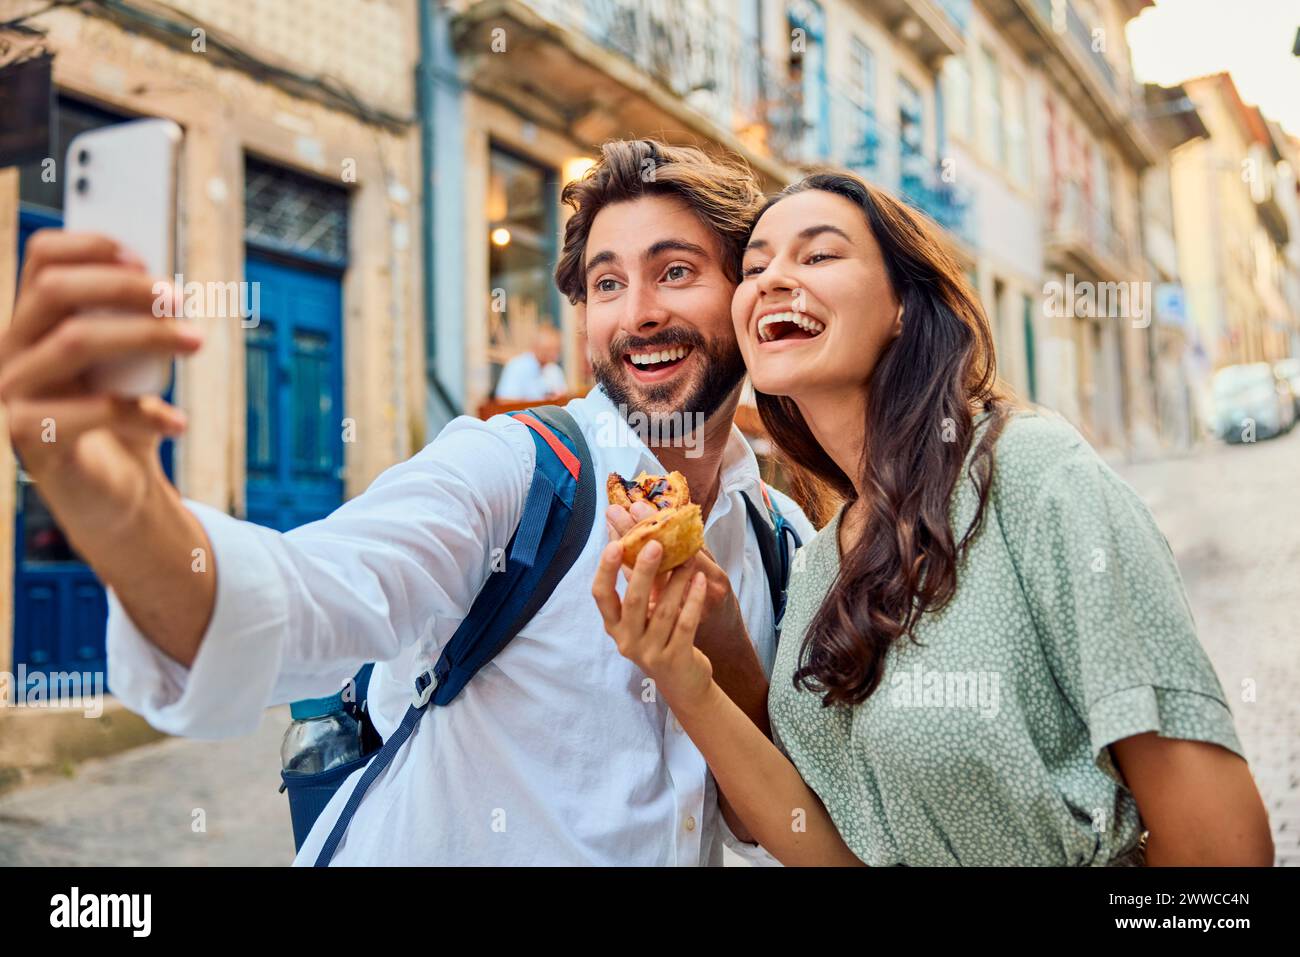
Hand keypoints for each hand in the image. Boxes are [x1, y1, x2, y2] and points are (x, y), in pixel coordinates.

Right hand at [0, 230, 200, 537]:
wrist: (111, 495)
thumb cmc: (121, 420)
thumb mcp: (130, 365)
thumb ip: (133, 325)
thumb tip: (167, 290)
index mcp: (32, 325)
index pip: (41, 258)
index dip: (92, 246)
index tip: (145, 260)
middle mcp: (10, 352)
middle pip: (53, 290)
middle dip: (124, 287)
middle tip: (179, 300)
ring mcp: (13, 395)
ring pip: (74, 342)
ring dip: (146, 335)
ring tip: (196, 342)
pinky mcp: (30, 439)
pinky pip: (90, 409)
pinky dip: (144, 412)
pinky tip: (175, 422)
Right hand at [605, 502, 749, 661]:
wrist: (681, 682)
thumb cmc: (657, 638)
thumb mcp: (641, 614)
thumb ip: (633, 578)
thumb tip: (622, 532)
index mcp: (613, 625)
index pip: (600, 595)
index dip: (606, 570)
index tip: (615, 544)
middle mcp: (626, 640)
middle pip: (633, 601)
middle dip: (644, 570)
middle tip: (656, 543)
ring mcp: (650, 652)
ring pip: (664, 610)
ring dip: (678, 580)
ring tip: (689, 557)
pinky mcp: (675, 659)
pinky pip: (686, 624)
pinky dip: (693, 599)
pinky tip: (700, 579)